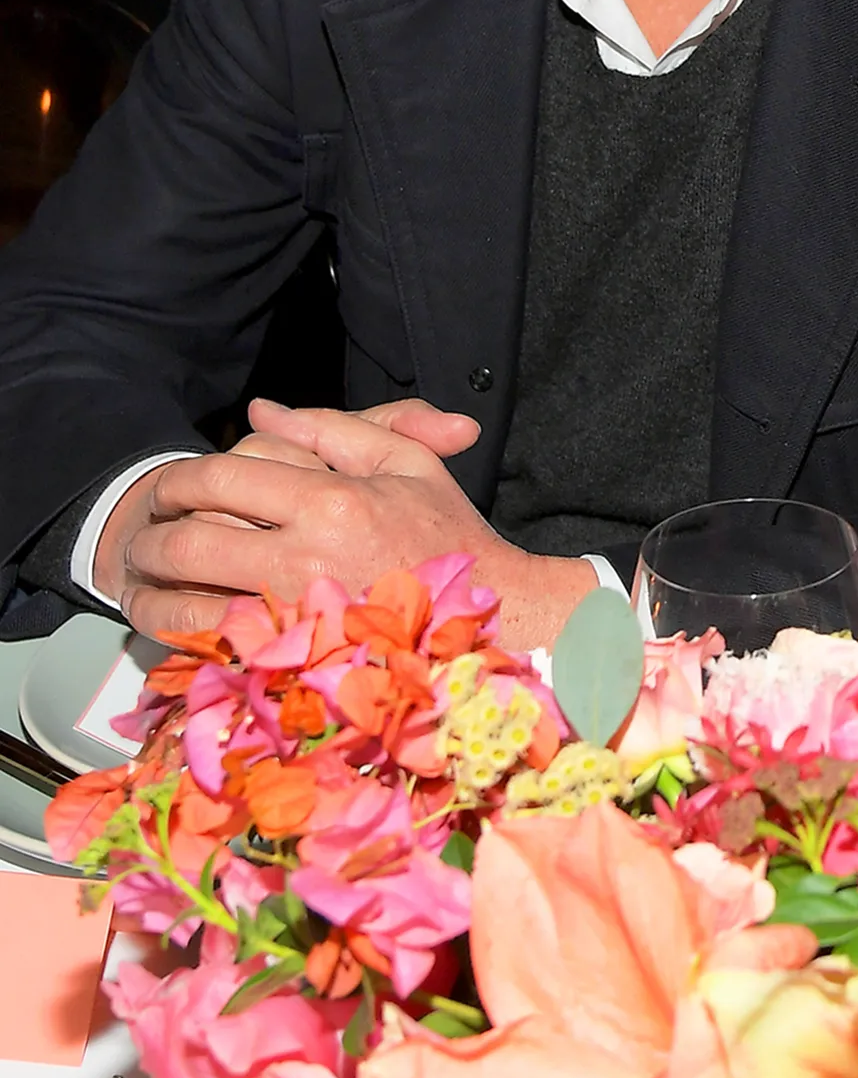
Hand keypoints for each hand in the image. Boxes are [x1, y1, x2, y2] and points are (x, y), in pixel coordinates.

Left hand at [99, 399, 592, 649]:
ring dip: (153, 592)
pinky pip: (212, 651)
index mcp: (333, 502)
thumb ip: (333, 427)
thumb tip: (261, 411)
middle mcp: (307, 559)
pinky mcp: (294, 666)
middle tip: (147, 537)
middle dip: (153, 537)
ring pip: (187, 604)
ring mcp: (297, 619)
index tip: (173, 486)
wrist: (491, 619)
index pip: (222, 477)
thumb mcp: (405, 462)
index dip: (181, 478)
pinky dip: (183, 638)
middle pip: (190, 542)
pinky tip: (179, 624)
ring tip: (148, 582)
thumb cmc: (447, 537)